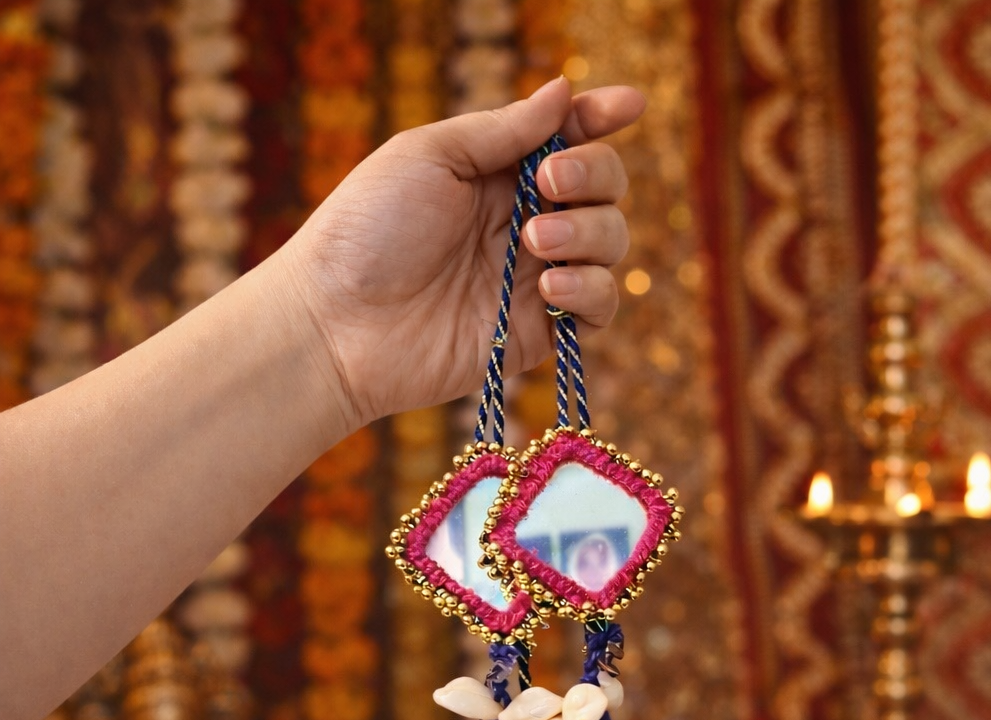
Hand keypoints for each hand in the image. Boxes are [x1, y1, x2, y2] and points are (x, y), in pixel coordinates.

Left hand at [282, 77, 644, 428]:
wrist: (338, 323)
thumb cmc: (366, 231)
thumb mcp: (431, 155)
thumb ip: (503, 129)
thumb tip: (564, 91)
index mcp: (495, 173)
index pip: (568, 138)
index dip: (602, 118)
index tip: (629, 105)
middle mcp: (521, 222)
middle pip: (602, 189)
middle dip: (594, 175)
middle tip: (547, 184)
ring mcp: (531, 279)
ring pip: (610, 245)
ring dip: (590, 233)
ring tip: (534, 243)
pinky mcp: (535, 334)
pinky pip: (599, 309)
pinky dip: (591, 290)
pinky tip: (550, 286)